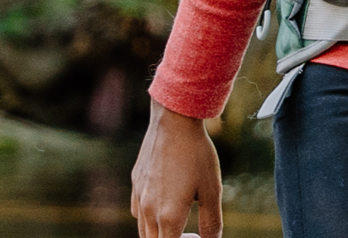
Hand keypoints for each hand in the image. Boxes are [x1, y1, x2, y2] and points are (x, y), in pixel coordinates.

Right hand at [131, 97, 223, 237]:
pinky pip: (138, 211)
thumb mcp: (212, 189)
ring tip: (177, 222)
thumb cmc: (197, 154)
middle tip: (188, 233)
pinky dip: (148, 217)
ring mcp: (138, 197)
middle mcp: (148, 211)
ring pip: (143, 230)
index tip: (193, 237)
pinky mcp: (135, 183)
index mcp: (169, 217)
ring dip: (158, 232)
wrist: (174, 121)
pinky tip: (163, 203)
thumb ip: (211, 220)